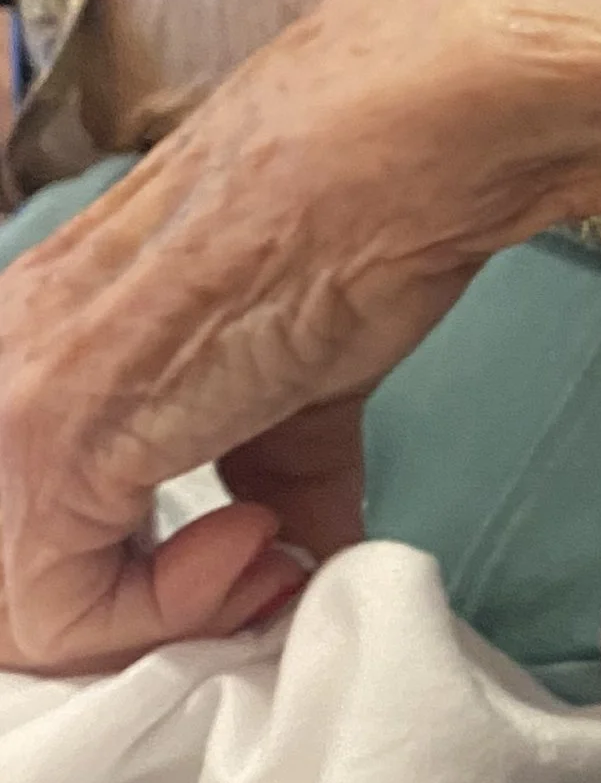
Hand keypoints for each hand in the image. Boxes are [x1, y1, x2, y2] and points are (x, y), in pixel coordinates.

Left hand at [0, 0, 493, 672]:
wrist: (380, 159)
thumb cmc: (347, 230)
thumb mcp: (289, 388)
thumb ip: (267, 482)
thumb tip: (299, 562)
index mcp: (28, 352)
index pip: (17, 544)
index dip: (129, 597)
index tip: (258, 556)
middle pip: (4, 593)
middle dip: (129, 623)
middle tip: (255, 577)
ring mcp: (7, 399)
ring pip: (14, 615)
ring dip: (150, 623)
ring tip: (260, 555)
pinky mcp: (49, 431)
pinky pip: (55, 606)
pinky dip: (163, 612)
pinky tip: (255, 537)